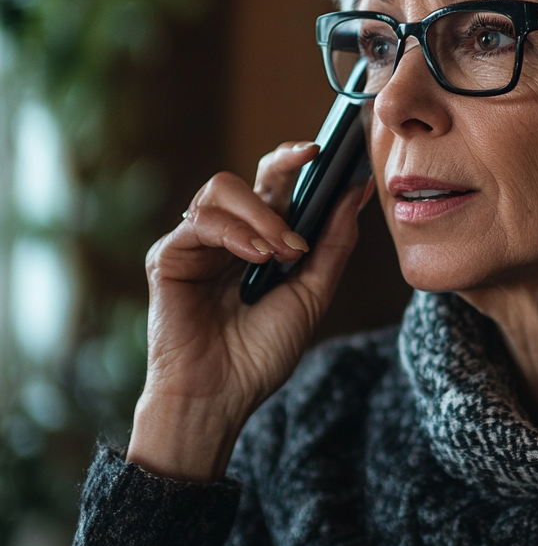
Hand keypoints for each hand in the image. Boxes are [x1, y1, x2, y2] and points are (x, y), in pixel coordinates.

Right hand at [126, 142, 373, 481]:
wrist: (221, 396)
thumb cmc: (263, 352)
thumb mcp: (313, 292)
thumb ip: (334, 241)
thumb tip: (358, 189)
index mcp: (262, 240)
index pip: (279, 185)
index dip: (299, 162)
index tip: (329, 149)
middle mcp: (230, 235)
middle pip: (251, 175)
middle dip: (283, 164)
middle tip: (312, 163)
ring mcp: (198, 243)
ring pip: (223, 189)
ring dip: (264, 213)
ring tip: (285, 250)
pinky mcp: (170, 255)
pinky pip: (201, 221)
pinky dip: (236, 232)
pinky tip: (257, 256)